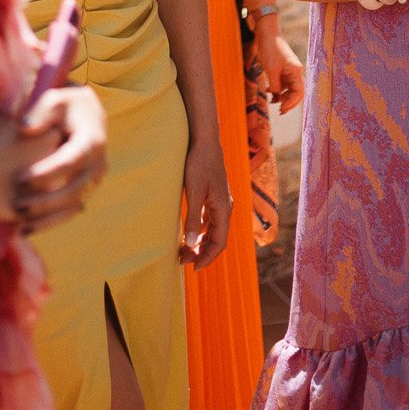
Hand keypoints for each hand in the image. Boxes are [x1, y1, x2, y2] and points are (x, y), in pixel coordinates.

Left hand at [11, 86, 107, 234]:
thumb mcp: (55, 99)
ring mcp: (93, 180)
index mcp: (92, 141)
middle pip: (73, 189)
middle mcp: (97, 164)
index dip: (46, 172)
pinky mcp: (85, 190)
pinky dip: (50, 222)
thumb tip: (26, 129)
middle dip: (44, 200)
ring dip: (47, 217)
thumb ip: (40, 112)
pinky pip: (70, 211)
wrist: (85, 112)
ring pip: (73, 206)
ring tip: (20, 223)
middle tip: (17, 205)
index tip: (20, 177)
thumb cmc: (65, 104)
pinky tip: (26, 228)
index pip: (69, 161)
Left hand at [180, 138, 231, 268]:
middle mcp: (225, 208)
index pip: (219, 243)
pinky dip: (200, 230)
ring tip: (183, 251)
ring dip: (200, 242)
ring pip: (213, 230)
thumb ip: (192, 218)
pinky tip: (188, 233)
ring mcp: (220, 202)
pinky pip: (209, 220)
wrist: (205, 141)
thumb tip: (189, 244)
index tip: (193, 268)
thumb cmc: (199, 164)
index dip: (207, 257)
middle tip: (182, 261)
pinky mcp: (214, 196)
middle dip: (201, 252)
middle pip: (216, 239)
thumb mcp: (193, 192)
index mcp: (223, 209)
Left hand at [255, 17, 304, 112]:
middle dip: (289, 103)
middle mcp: (295, 71)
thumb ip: (275, 85)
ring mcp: (289, 70)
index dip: (291, 103)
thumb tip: (276, 98)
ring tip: (273, 103)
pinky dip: (278, 89)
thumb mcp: (271, 69)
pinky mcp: (283, 69)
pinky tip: (269, 93)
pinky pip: (283, 83)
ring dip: (283, 97)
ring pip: (290, 89)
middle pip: (297, 92)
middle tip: (280, 112)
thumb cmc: (270, 48)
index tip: (281, 109)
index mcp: (295, 71)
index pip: (299, 92)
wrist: (266, 33)